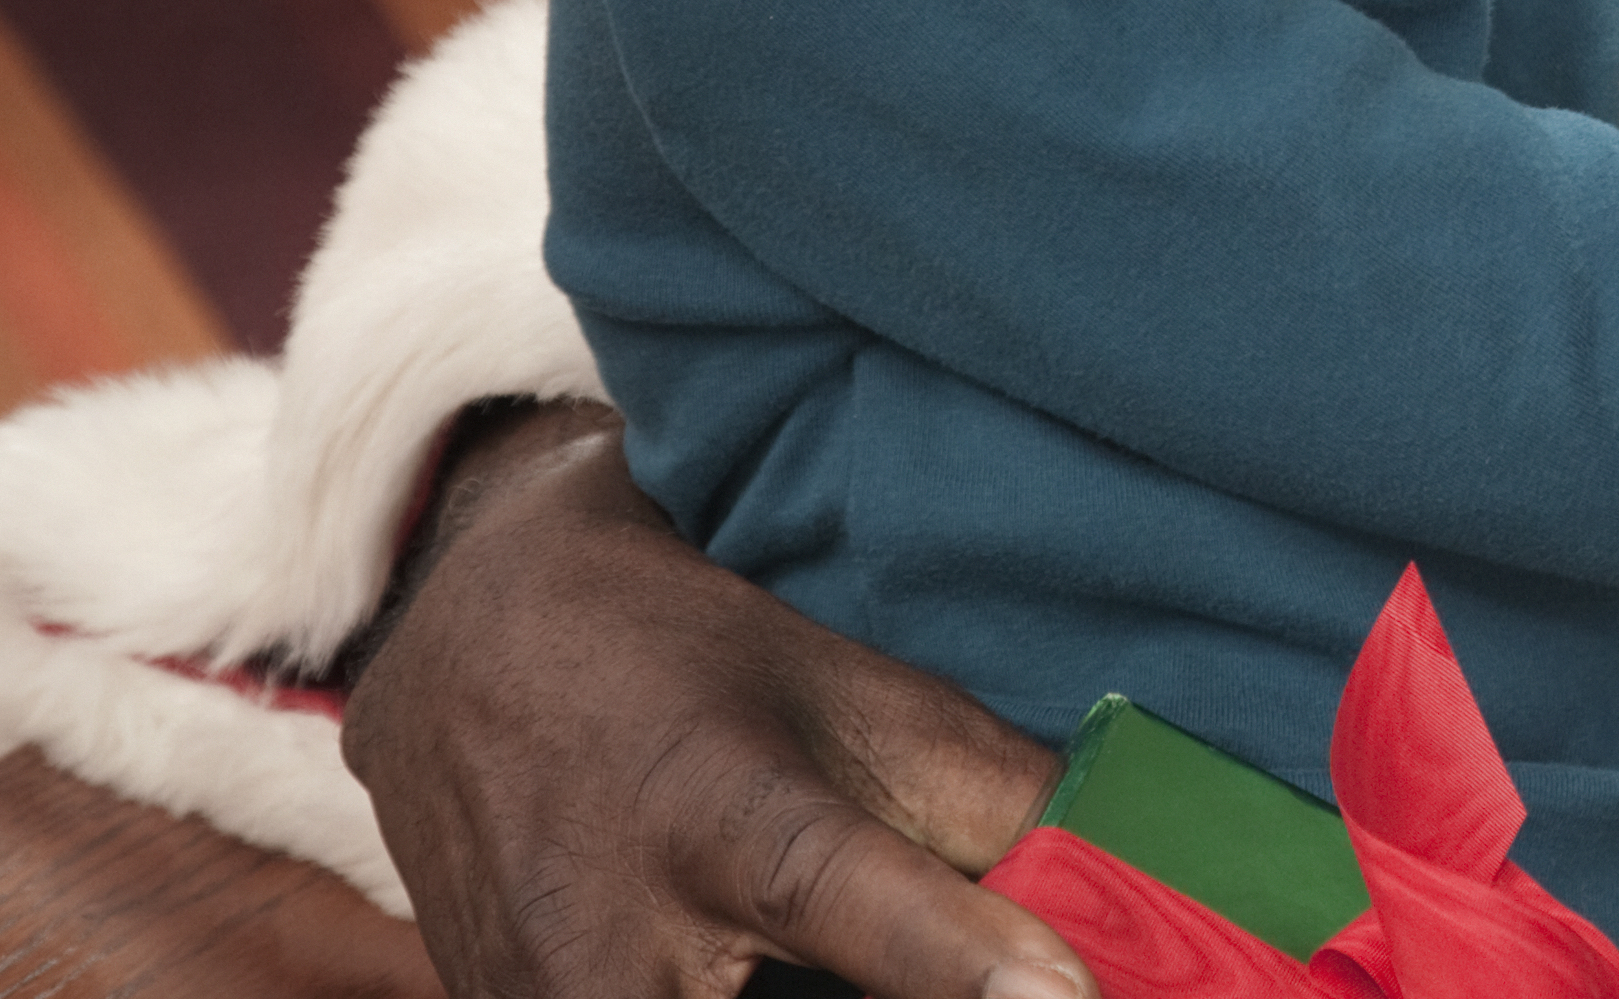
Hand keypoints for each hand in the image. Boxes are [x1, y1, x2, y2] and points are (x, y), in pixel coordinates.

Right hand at [343, 401, 1080, 998]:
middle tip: (1001, 975)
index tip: (1068, 996)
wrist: (465, 653)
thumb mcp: (851, 696)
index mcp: (720, 812)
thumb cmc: (690, 665)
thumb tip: (1153, 889)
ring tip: (790, 946)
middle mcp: (603, 939)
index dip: (961, 959)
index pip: (846, 895)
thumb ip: (998, 801)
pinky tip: (740, 966)